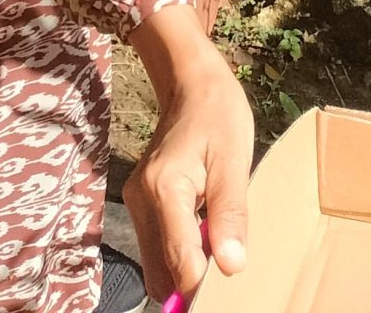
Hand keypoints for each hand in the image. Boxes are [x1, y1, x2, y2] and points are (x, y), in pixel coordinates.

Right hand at [125, 7, 253, 305]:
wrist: (191, 82)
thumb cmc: (218, 114)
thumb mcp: (235, 160)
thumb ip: (230, 213)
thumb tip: (231, 266)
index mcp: (164, 189)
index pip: (180, 262)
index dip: (204, 287)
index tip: (231, 288)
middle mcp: (141, 200)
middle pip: (162, 271)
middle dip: (191, 284)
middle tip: (227, 275)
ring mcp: (135, 202)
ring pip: (157, 262)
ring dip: (186, 269)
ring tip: (220, 254)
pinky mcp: (140, 202)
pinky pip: (157, 245)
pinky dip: (179, 254)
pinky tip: (206, 239)